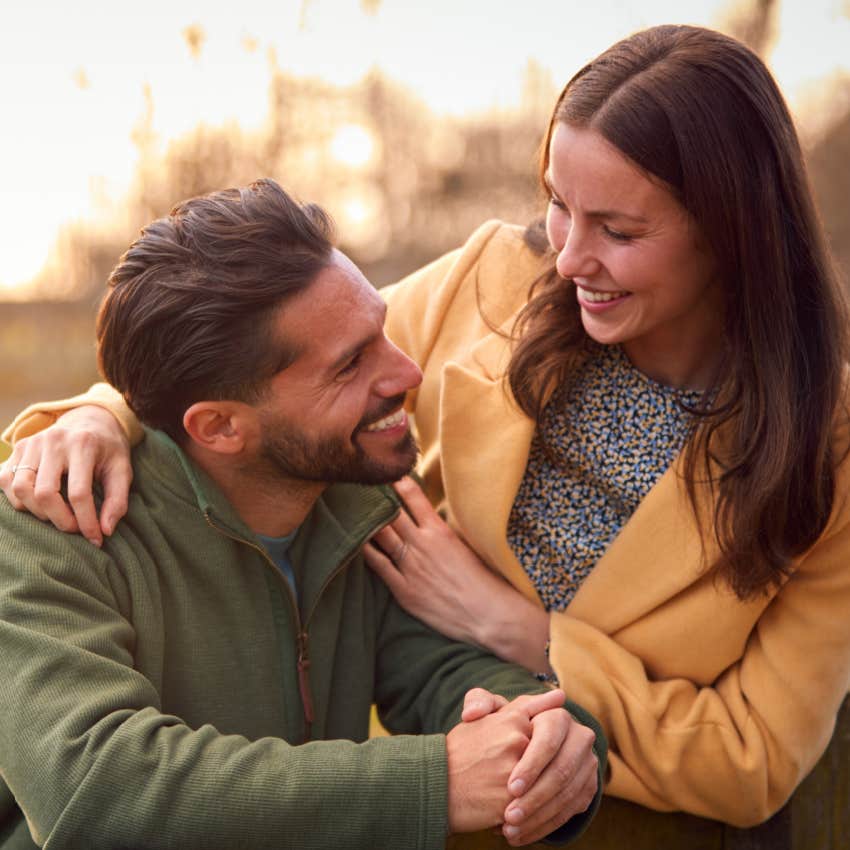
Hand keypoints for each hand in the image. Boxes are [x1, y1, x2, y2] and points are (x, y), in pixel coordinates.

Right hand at [0, 405, 131, 545]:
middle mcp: (54, 440)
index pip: (79, 493)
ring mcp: (31, 442)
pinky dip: (19, 500)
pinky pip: (6, 481)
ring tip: (57, 516)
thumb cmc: (108, 450)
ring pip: (21, 489)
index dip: (86, 521)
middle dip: (60, 520)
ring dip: (37, 512)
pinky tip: (38, 505)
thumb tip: (105, 531)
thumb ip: (118, 500)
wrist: (91, 420)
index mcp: (83, 444)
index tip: (95, 538)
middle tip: (74, 529)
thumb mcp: (123, 470)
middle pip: (45, 493)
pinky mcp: (17, 448)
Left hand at [363, 477, 549, 669]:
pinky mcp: (404, 590)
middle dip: (377, 500)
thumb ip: (444, 532)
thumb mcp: (466, 546)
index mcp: (440, 531)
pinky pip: (378, 566)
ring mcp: (411, 568)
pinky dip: (367, 551)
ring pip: (381, 536)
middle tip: (364, 488)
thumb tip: (430, 520)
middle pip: (391, 514)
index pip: (414, 498)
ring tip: (356, 510)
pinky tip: (357, 541)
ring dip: (368, 522)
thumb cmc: (485, 581)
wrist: (488, 616)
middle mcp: (422, 545)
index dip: (399, 483)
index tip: (389, 474)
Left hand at [461, 688, 598, 846]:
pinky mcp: (588, 786)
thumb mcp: (492, 712)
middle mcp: (580, 737)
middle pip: (561, 771)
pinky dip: (545, 826)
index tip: (511, 787)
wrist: (529, 747)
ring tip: (511, 829)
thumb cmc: (506, 727)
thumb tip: (471, 714)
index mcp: (557, 715)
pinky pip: (571, 810)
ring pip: (567, 795)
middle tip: (509, 816)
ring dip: (539, 817)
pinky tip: (522, 835)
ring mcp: (588, 763)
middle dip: (534, 798)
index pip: (549, 740)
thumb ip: (478, 703)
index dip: (531, 765)